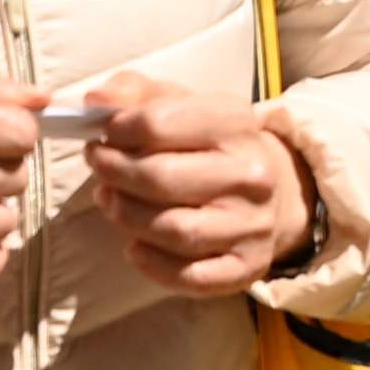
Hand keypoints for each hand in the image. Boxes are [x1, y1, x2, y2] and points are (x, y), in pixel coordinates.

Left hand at [84, 70, 320, 294]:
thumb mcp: (181, 104)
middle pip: (160, 178)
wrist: (273, 188)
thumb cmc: (210, 143)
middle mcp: (251, 175)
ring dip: (126, 216)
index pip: (159, 122)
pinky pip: (191, 276)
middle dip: (114, 172)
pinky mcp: (248, 266)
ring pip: (173, 230)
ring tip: (110, 201)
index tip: (100, 135)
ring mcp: (253, 224)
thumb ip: (134, 92)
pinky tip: (135, 245)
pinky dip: (152, 264)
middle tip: (98, 167)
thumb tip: (96, 99)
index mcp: (235, 123)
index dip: (116, 130)